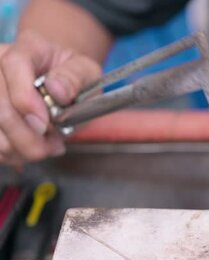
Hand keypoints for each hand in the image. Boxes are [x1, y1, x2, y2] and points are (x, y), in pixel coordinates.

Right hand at [0, 30, 100, 164]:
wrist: (60, 83)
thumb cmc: (73, 76)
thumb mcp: (87, 71)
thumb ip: (76, 77)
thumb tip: (58, 90)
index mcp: (28, 47)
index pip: (13, 65)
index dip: (25, 98)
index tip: (44, 124)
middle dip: (27, 135)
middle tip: (54, 147)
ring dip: (20, 148)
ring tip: (47, 149)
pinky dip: (11, 153)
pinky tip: (29, 151)